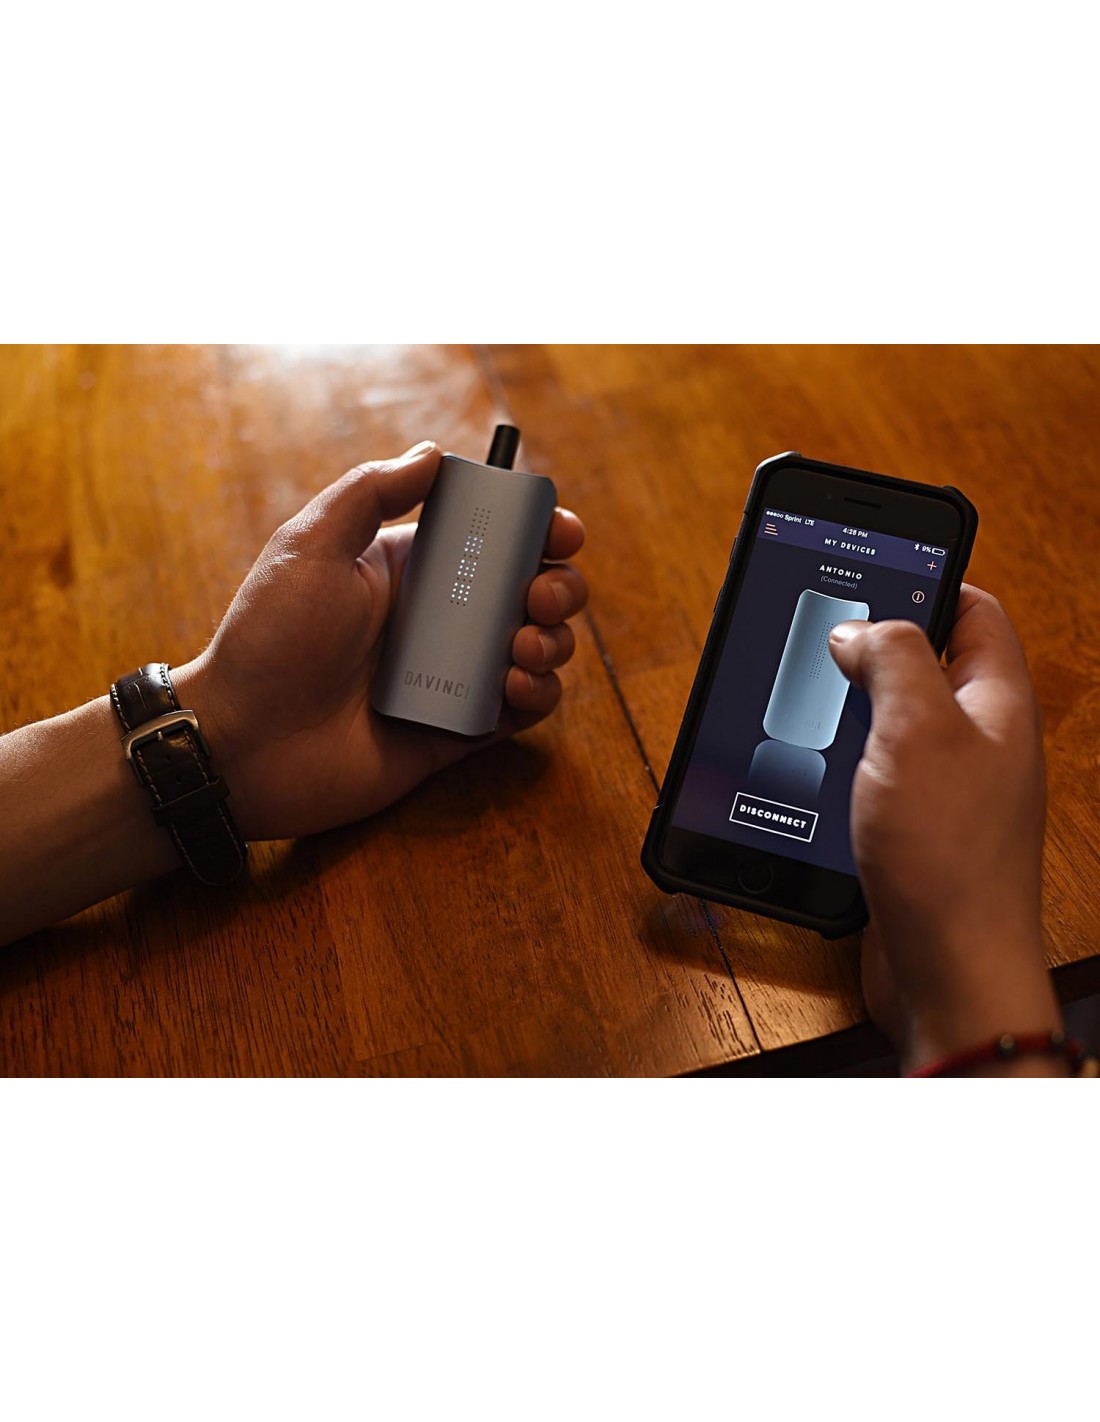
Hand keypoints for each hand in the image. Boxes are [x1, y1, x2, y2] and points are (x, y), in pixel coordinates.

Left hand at [172, 442, 586, 839]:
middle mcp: (442, 620)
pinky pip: (523, 711)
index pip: (496, 539)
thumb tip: (434, 452)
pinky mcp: (460, 732)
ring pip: (538, 648)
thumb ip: (371, 491)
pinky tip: (518, 686)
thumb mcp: (311, 545)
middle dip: (559, 586)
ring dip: (553, 641)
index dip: (539, 530)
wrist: (247, 741)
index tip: (559, 530)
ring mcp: (454, 677)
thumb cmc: (270, 638)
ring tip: (523, 646)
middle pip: (533, 591)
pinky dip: (539, 695)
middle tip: (539, 597)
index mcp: (413, 568)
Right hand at [828, 586, 1060, 1072]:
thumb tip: (859, 630)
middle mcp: (979, 739)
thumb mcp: (918, 730)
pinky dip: (843, 757)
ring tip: (807, 695)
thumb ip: (892, 659)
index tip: (871, 567)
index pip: (973, 610)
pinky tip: (811, 763)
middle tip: (823, 633)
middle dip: (874, 643)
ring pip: (895, 718)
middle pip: (928, 661)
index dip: (926, 579)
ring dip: (850, 703)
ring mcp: (948, 785)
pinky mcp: (913, 827)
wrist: (950, 971)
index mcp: (998, 701)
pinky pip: (877, 770)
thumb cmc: (949, 859)